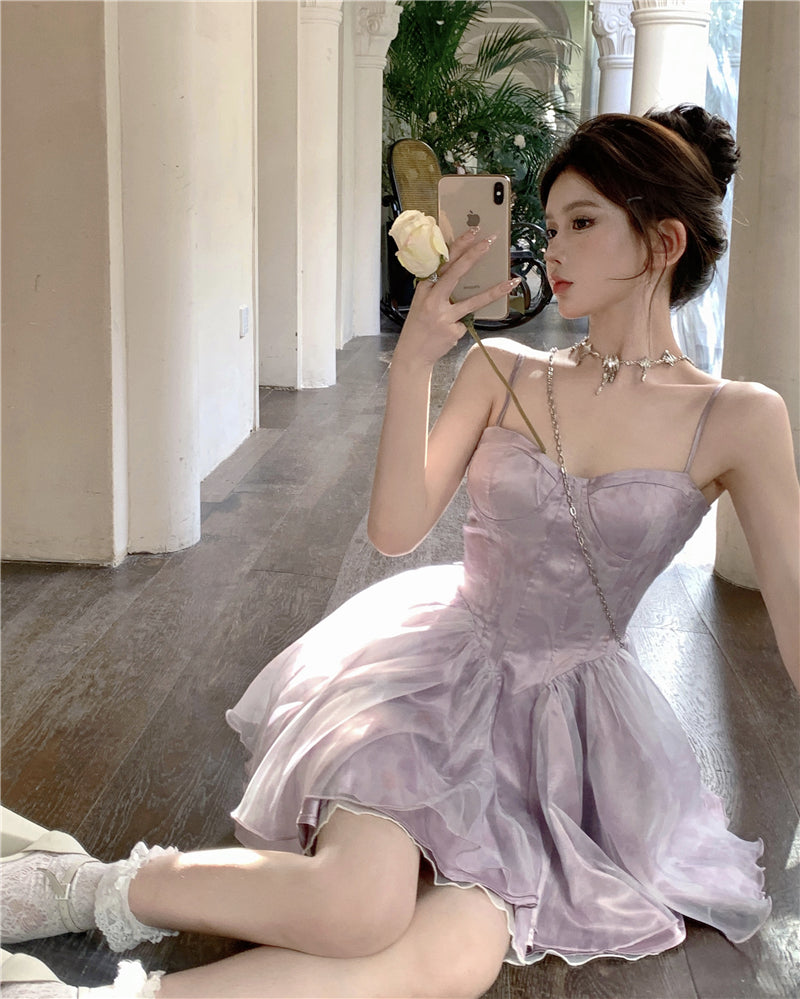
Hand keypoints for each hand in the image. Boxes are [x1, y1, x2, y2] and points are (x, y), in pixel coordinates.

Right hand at [393, 231, 520, 368]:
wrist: (412, 354)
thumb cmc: (418, 325)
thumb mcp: (421, 302)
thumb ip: (437, 288)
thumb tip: (461, 271)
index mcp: (424, 288)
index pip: (443, 262)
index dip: (459, 246)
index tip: (473, 232)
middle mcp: (432, 300)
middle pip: (456, 273)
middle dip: (474, 255)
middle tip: (490, 241)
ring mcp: (444, 316)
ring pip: (473, 301)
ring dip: (494, 291)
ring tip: (512, 282)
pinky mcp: (453, 331)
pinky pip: (466, 322)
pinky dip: (461, 325)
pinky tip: (449, 332)